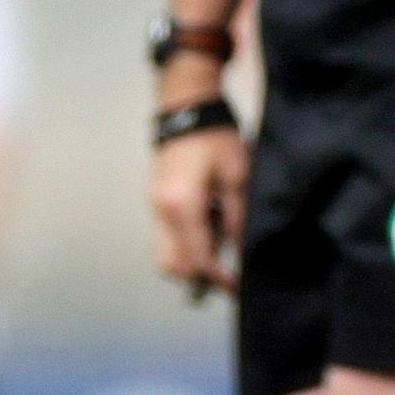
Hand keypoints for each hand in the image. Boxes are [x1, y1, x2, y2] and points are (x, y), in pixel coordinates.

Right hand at [147, 122, 248, 296]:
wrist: (185, 107)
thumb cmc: (216, 137)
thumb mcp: (237, 177)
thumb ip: (237, 219)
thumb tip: (240, 253)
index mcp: (181, 207)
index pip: (198, 260)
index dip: (219, 279)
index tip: (238, 288)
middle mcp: (161, 212)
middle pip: (172, 267)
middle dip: (199, 277)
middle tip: (228, 272)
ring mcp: (153, 207)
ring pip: (166, 254)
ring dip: (192, 260)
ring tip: (221, 242)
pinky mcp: (154, 201)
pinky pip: (167, 236)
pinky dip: (187, 242)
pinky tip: (210, 224)